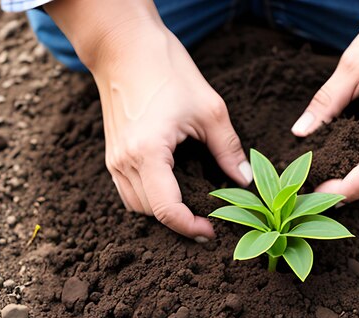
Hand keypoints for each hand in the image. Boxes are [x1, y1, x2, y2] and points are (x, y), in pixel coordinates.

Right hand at [92, 28, 251, 240]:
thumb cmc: (166, 70)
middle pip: (151, 213)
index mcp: (148, 153)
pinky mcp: (112, 153)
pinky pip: (128, 190)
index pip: (167, 210)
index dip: (191, 227)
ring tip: (193, 209)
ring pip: (136, 205)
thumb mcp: (209, 109)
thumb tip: (245, 179)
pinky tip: (173, 189)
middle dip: (179, 223)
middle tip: (209, 221)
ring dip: (163, 212)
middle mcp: (124, 162)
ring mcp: (114, 159)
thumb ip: (228, 149)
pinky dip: (149, 198)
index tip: (212, 230)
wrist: (124, 46)